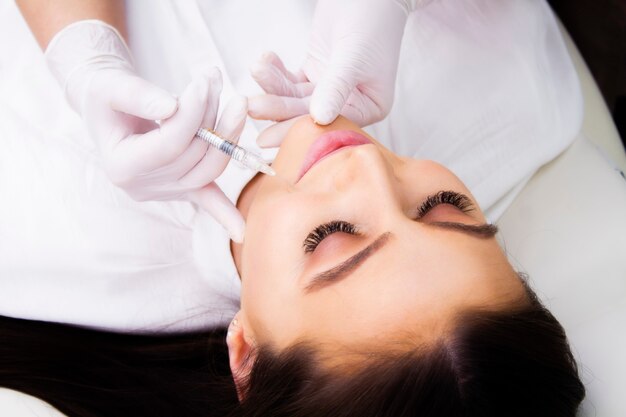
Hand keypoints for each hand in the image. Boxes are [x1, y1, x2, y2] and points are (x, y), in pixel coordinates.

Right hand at [45, 21, 245, 240]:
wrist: (109, 109)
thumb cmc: (107, 96)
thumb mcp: (110, 88)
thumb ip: (137, 95)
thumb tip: (173, 107)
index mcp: (121, 167)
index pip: (169, 143)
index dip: (191, 113)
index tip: (204, 81)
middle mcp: (143, 188)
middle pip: (193, 153)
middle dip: (209, 114)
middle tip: (214, 78)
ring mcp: (166, 192)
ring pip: (210, 168)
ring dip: (227, 134)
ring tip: (235, 101)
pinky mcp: (184, 188)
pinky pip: (208, 201)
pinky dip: (226, 214)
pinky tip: (243, 233)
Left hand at [248, 0, 409, 129]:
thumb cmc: (371, 19)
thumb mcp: (353, 56)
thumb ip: (336, 87)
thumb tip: (318, 119)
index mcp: (369, 106)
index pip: (330, 124)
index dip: (299, 130)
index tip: (268, 137)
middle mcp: (350, 103)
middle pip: (307, 114)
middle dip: (279, 108)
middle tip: (252, 107)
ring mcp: (329, 90)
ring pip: (294, 97)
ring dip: (273, 85)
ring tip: (257, 69)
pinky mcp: (315, 73)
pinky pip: (290, 81)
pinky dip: (276, 72)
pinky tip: (265, 60)